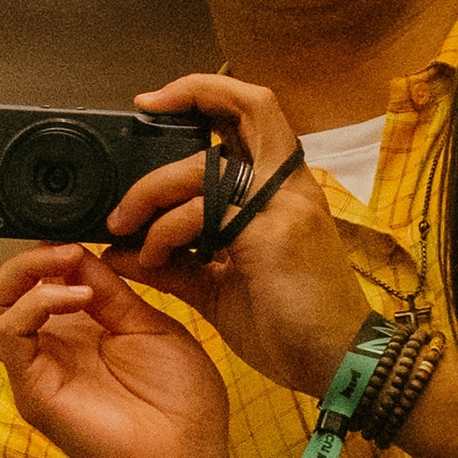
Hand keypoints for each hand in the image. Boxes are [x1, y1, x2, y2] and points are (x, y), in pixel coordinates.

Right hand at [0, 209, 234, 457]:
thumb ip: (110, 287)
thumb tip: (74, 245)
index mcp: (65, 332)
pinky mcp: (36, 391)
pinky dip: (36, 303)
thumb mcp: (147, 325)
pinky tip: (77, 294)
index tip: (18, 212)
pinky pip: (11, 335)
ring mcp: (33, 371)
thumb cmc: (178, 403)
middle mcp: (40, 349)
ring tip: (66, 258)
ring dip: (20, 271)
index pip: (10, 288)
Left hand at [105, 74, 380, 400]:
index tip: (154, 103)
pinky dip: (166, 230)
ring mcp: (285, 205)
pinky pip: (204, 212)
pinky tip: (152, 258)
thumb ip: (173, 262)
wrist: (337, 366)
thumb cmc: (290, 327)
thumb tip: (120, 251)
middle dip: (178, 111)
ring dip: (152, 191)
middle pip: (245, 107)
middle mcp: (290, 186)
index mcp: (284, 190)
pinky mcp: (273, 233)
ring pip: (207, 164)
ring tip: (124, 227)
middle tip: (129, 161)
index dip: (206, 91)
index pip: (253, 112)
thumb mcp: (219, 287)